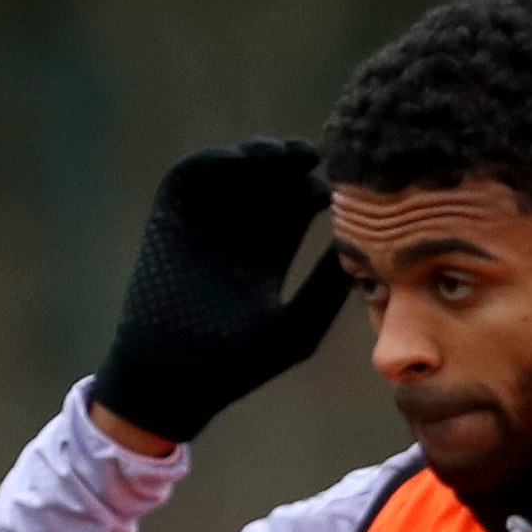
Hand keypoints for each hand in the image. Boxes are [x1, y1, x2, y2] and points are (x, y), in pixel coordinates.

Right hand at [88, 137, 353, 449]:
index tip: (343, 186)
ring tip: (285, 156)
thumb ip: (326, 286)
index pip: (300, 205)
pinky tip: (243, 161)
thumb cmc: (237, 363)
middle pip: (271, 179)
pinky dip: (214, 160)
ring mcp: (201, 225)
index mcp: (267, 256)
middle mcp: (236, 234)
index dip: (322, 187)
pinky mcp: (169, 220)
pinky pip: (190, 175)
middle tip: (318, 156)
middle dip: (294, 162)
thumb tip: (362, 250)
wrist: (172, 377)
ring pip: (235, 170)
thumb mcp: (297, 325)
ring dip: (259, 154)